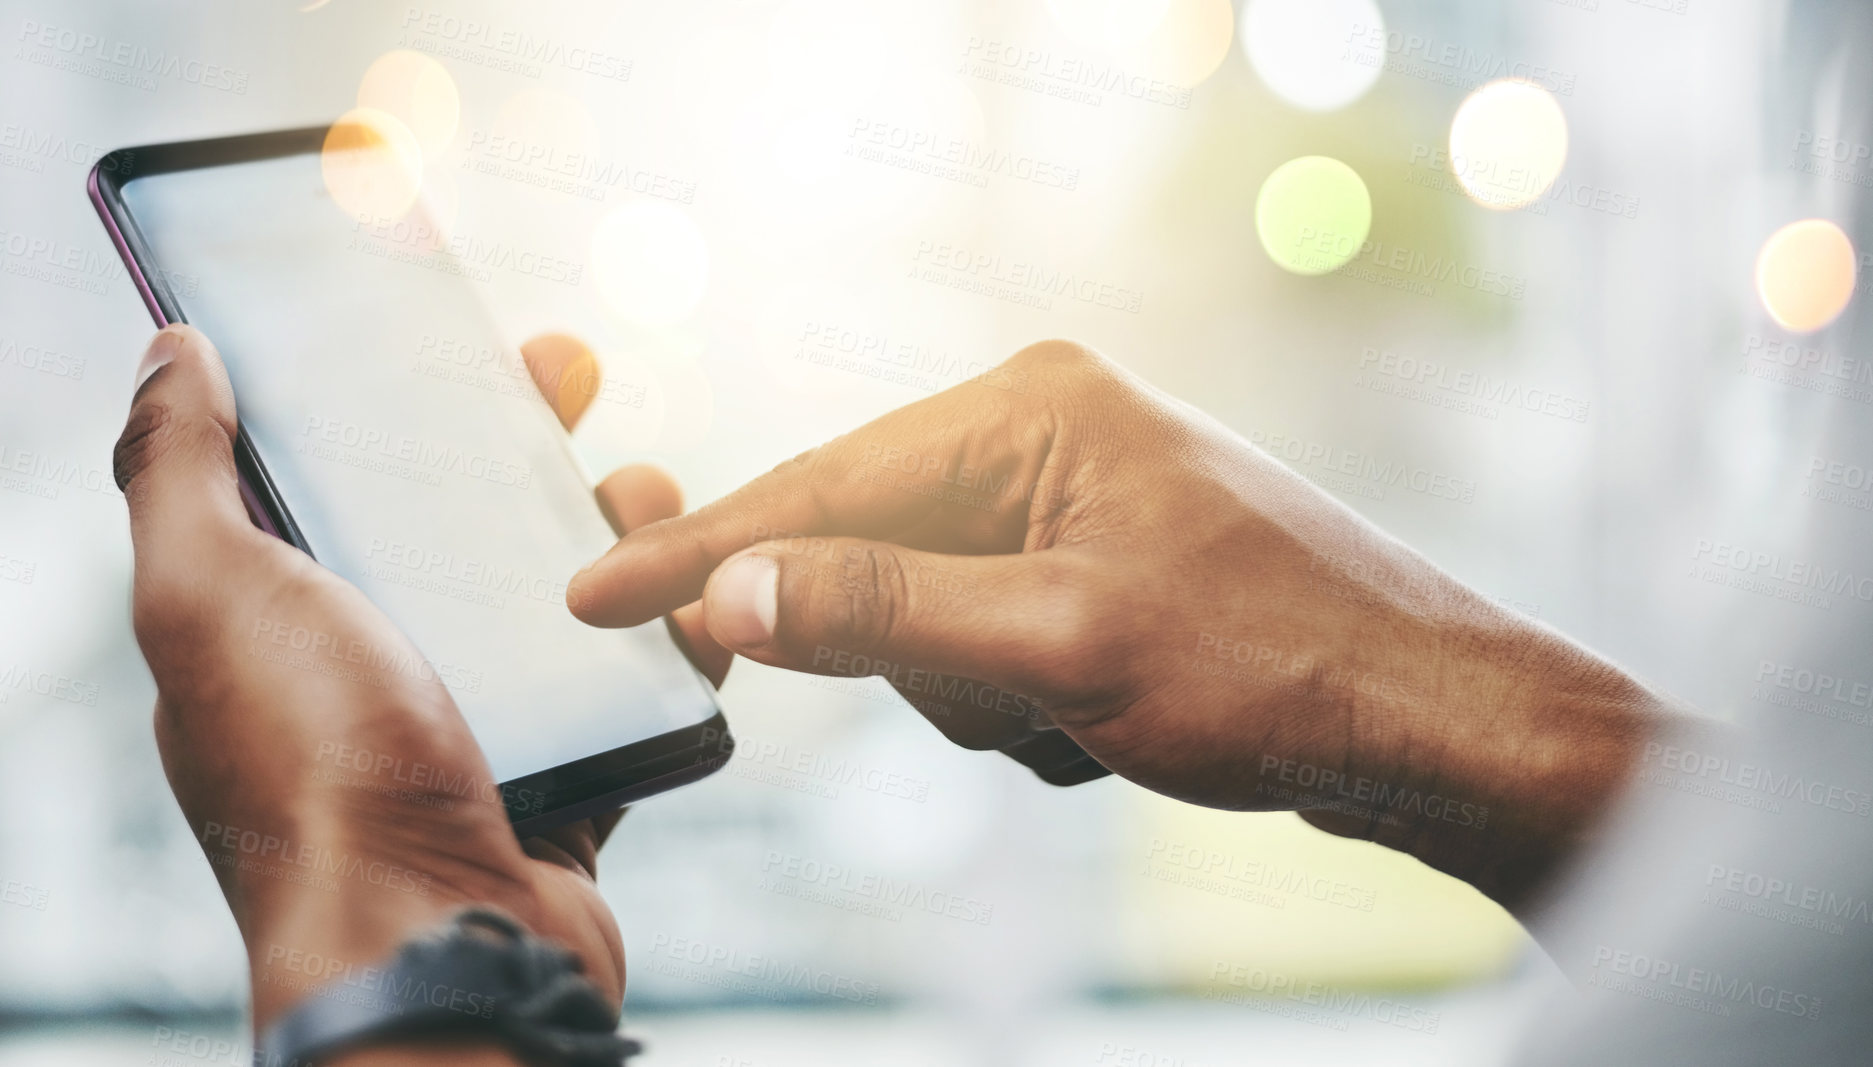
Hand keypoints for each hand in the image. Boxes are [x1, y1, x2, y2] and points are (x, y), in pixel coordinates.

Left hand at [112, 325, 727, 1037]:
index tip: (458, 333)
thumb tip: (168, 350)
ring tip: (659, 490)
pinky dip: (672, 645)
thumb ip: (178, 473)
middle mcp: (372, 676)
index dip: (393, 397)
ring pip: (558, 605)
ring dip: (613, 535)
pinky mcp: (562, 786)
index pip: (338, 480)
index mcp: (279, 623)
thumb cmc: (316, 770)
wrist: (439, 941)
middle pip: (459, 527)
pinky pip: (630, 696)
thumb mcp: (213, 594)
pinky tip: (710, 595)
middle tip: (573, 374)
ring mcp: (473, 734)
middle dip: (519, 442)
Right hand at [567, 340, 1671, 914]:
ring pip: (926, 619)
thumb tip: (729, 593)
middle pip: (872, 551)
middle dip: (920, 657)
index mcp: (1029, 407)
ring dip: (987, 695)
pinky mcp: (1093, 560)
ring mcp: (1070, 494)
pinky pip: (988, 641)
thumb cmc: (1266, 662)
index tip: (597, 597)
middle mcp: (1042, 429)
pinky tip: (1120, 716)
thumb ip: (883, 614)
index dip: (706, 554)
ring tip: (1099, 710)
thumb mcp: (1058, 646)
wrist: (1418, 715)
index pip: (823, 483)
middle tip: (1019, 698)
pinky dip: (1027, 704)